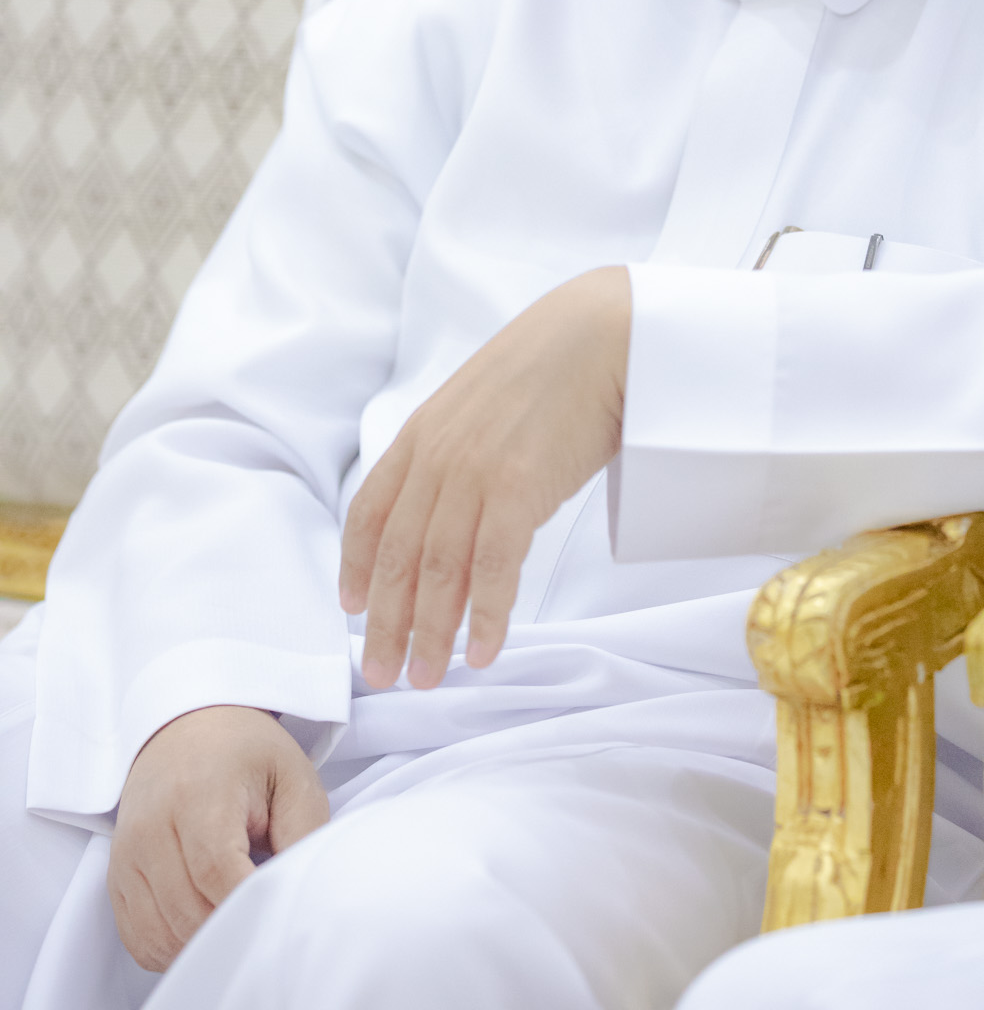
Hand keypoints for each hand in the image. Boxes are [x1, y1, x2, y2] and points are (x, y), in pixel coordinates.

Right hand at [108, 705, 328, 971]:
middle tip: (265, 916)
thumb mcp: (293, 778)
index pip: (217, 874)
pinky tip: (203, 925)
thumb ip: (304, 836)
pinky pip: (139, 938)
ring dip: (203, 943)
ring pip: (161, 934)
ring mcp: (127, 855)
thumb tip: (303, 895)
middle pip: (188, 912)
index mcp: (198, 794)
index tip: (279, 911)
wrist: (189, 728)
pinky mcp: (116, 876)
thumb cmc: (248, 754)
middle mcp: (151, 827)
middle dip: (232, 928)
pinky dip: (172, 948)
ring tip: (237, 918)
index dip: (249, 905)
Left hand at [340, 266, 630, 686]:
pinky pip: (494, 567)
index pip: (370, 511)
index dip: (357, 566)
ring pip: (439, 571)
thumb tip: (454, 493)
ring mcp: (476, 472)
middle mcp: (438, 455)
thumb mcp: (483, 398)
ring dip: (430, 632)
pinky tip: (484, 649)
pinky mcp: (520, 488)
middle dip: (386, 621)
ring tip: (427, 675)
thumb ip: (457, 444)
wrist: (604, 333)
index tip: (352, 607)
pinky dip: (487, 615)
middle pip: (398, 555)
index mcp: (423, 431)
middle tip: (380, 671)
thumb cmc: (555, 363)